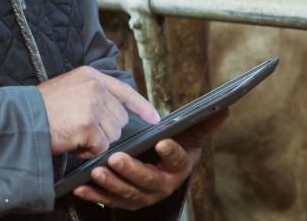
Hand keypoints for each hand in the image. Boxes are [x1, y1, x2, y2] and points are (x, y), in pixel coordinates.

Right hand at [37, 67, 159, 157]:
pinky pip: (100, 147)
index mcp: (91, 76)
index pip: (125, 91)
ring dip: (95, 142)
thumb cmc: (40, 109)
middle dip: (105, 130)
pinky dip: (87, 151)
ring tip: (73, 134)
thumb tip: (115, 113)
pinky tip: (71, 143)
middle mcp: (95, 87)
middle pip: (120, 118)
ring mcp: (93, 105)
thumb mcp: (69, 89)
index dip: (142, 107)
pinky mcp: (89, 125)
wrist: (20, 119)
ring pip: (112, 134)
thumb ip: (92, 94)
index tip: (155, 118)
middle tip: (80, 130)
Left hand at [73, 109, 229, 209]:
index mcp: (179, 167)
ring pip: (127, 193)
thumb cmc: (177, 145)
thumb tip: (225, 107)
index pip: (176, 159)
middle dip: (131, 170)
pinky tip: (81, 187)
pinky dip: (95, 194)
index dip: (170, 151)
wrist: (164, 165)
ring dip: (111, 183)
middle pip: (147, 180)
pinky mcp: (126, 201)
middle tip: (116, 158)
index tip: (161, 141)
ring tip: (96, 171)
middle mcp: (163, 185)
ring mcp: (143, 195)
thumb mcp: (191, 133)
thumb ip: (205, 121)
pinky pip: (110, 200)